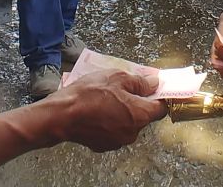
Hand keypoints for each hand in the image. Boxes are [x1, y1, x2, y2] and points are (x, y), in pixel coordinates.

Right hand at [48, 71, 166, 151]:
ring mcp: (118, 141)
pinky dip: (110, 121)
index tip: (154, 88)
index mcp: (140, 115)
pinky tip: (98, 110)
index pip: (161, 108)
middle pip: (144, 115)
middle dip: (137, 102)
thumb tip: (155, 83)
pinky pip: (114, 130)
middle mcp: (132, 132)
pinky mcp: (104, 145)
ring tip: (106, 97)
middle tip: (123, 88)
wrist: (61, 115)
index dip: (159, 96)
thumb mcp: (117, 77)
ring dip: (122, 111)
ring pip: (128, 123)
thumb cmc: (88, 95)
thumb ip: (140, 81)